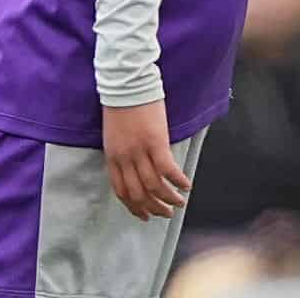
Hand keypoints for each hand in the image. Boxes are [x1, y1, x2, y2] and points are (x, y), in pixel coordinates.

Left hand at [103, 100, 190, 220]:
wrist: (125, 84)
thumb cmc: (120, 106)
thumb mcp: (114, 135)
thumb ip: (123, 155)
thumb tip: (136, 171)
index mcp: (112, 156)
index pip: (121, 190)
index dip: (133, 207)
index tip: (144, 215)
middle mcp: (124, 158)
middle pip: (139, 193)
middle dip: (153, 208)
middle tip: (166, 213)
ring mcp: (139, 151)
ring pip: (154, 186)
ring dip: (169, 199)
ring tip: (179, 203)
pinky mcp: (155, 143)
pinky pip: (168, 170)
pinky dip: (178, 181)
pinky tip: (186, 185)